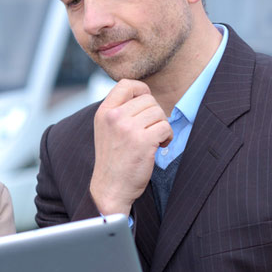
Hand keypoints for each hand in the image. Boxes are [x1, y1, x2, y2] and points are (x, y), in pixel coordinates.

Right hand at [89, 79, 171, 216]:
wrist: (110, 187)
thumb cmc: (113, 159)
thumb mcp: (106, 128)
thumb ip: (119, 111)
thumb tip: (143, 94)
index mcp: (104, 112)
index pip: (126, 84)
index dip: (142, 90)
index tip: (145, 105)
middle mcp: (114, 117)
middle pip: (148, 99)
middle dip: (155, 114)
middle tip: (150, 129)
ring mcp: (127, 128)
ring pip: (159, 112)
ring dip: (162, 126)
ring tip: (154, 139)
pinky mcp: (142, 141)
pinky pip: (165, 127)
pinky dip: (167, 137)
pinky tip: (159, 146)